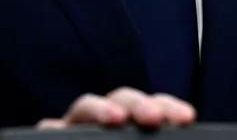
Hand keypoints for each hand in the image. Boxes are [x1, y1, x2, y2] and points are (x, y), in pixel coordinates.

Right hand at [37, 87, 195, 128]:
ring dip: (100, 108)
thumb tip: (183, 132)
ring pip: (85, 107)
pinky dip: (52, 129)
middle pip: (122, 100)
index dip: (169, 108)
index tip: (187, 117)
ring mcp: (76, 129)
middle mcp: (105, 123)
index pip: (155, 109)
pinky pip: (49, 129)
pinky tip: (56, 131)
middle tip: (153, 116)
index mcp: (135, 126)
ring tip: (115, 118)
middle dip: (139, 103)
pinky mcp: (52, 138)